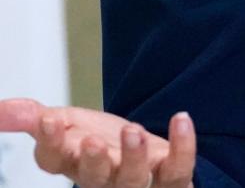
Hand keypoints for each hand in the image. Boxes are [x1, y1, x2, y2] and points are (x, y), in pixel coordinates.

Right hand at [0, 98, 194, 187]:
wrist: (143, 150)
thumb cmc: (101, 141)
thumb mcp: (66, 123)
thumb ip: (33, 116)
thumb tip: (0, 108)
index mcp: (73, 164)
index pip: (53, 161)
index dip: (50, 143)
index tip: (50, 119)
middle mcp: (103, 179)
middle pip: (94, 179)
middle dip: (92, 162)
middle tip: (92, 141)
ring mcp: (138, 181)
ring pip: (133, 181)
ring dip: (133, 158)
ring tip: (132, 130)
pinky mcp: (172, 176)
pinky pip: (179, 169)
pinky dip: (182, 147)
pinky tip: (180, 120)